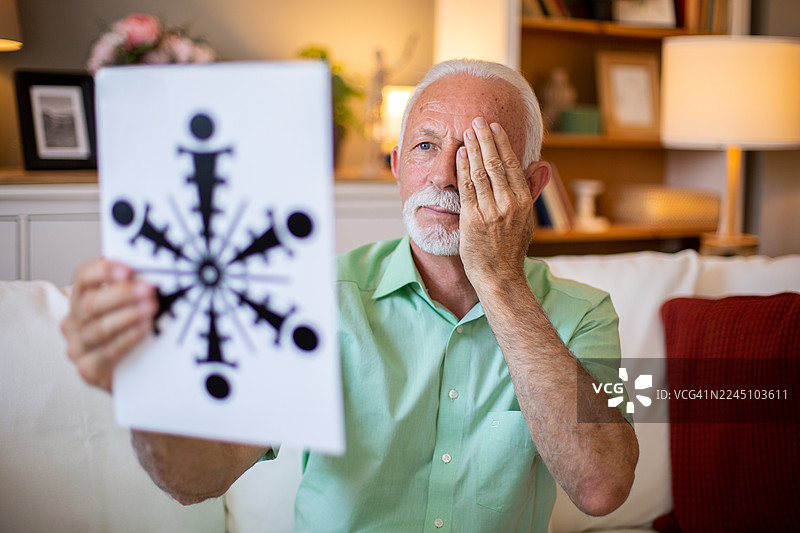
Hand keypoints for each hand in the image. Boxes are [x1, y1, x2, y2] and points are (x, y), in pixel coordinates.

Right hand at [61, 258, 156, 391]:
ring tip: (150, 308)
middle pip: (91, 303)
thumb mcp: (133, 305)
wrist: (135, 371)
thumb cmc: (134, 330)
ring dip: (127, 316)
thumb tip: (152, 271)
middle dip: (122, 294)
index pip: (84, 277)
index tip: (128, 270)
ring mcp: (78, 347)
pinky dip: (128, 339)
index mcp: (81, 299)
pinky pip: (108, 352)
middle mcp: (74, 322)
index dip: (105, 271)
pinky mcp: (88, 369)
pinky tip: (144, 330)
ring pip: (98, 328)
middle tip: (148, 290)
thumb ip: (134, 288)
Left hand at [456, 117, 540, 287]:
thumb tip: (542, 165)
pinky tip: (460, 154)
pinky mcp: (472, 219)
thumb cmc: (511, 248)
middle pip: (495, 163)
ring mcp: (490, 211)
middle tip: (478, 120)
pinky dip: (463, 168)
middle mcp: (508, 203)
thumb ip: (532, 190)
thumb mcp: (528, 218)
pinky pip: (466, 188)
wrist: (499, 275)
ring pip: (480, 172)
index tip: (495, 127)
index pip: (512, 164)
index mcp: (523, 201)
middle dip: (485, 139)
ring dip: (473, 149)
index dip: (502, 143)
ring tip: (467, 132)